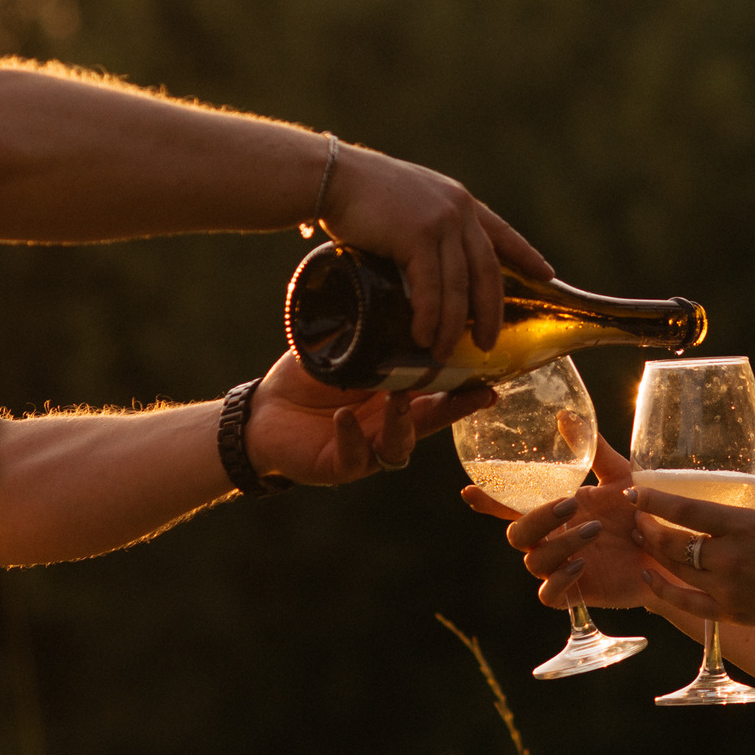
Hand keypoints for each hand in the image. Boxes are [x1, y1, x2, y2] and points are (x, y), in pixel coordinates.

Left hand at [248, 351, 491, 485]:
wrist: (263, 414)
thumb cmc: (305, 381)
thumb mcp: (340, 352)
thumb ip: (365, 333)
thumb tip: (390, 289)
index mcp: (395, 398)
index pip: (439, 393)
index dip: (465, 389)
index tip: (491, 377)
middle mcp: (388, 426)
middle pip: (432, 422)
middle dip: (456, 409)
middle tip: (477, 394)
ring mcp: (367, 449)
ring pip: (399, 446)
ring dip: (403, 423)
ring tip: (399, 399)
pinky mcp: (339, 465)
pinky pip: (354, 456)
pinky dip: (352, 437)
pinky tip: (343, 417)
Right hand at [319, 144, 553, 361]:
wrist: (330, 175)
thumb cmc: (359, 194)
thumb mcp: (407, 204)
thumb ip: (426, 228)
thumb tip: (426, 262)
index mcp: (459, 202)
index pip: (502, 233)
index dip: (526, 255)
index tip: (548, 274)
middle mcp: (458, 211)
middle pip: (487, 272)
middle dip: (491, 313)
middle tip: (490, 344)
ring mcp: (441, 222)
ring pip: (459, 287)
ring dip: (454, 326)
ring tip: (445, 353)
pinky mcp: (418, 235)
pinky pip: (432, 288)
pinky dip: (430, 317)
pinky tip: (424, 336)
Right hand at [461, 439, 664, 612]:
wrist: (674, 552)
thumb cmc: (644, 511)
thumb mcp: (623, 476)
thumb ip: (594, 449)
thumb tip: (565, 415)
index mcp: (556, 509)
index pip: (512, 505)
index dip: (488, 500)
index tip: (469, 489)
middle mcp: (553, 538)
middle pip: (517, 534)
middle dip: (537, 519)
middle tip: (571, 504)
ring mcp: (562, 566)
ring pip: (534, 561)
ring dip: (560, 544)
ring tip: (595, 530)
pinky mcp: (579, 592)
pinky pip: (549, 594)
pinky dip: (559, 580)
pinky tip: (581, 564)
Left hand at [623, 487, 754, 639]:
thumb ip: (751, 519)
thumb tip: (722, 518)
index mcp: (749, 527)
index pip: (687, 509)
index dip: (655, 500)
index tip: (635, 492)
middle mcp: (733, 558)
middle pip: (673, 541)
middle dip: (648, 527)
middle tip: (637, 517)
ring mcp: (730, 590)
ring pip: (675, 570)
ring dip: (652, 553)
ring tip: (641, 540)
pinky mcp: (733, 615)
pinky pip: (686, 603)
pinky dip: (663, 590)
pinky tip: (650, 577)